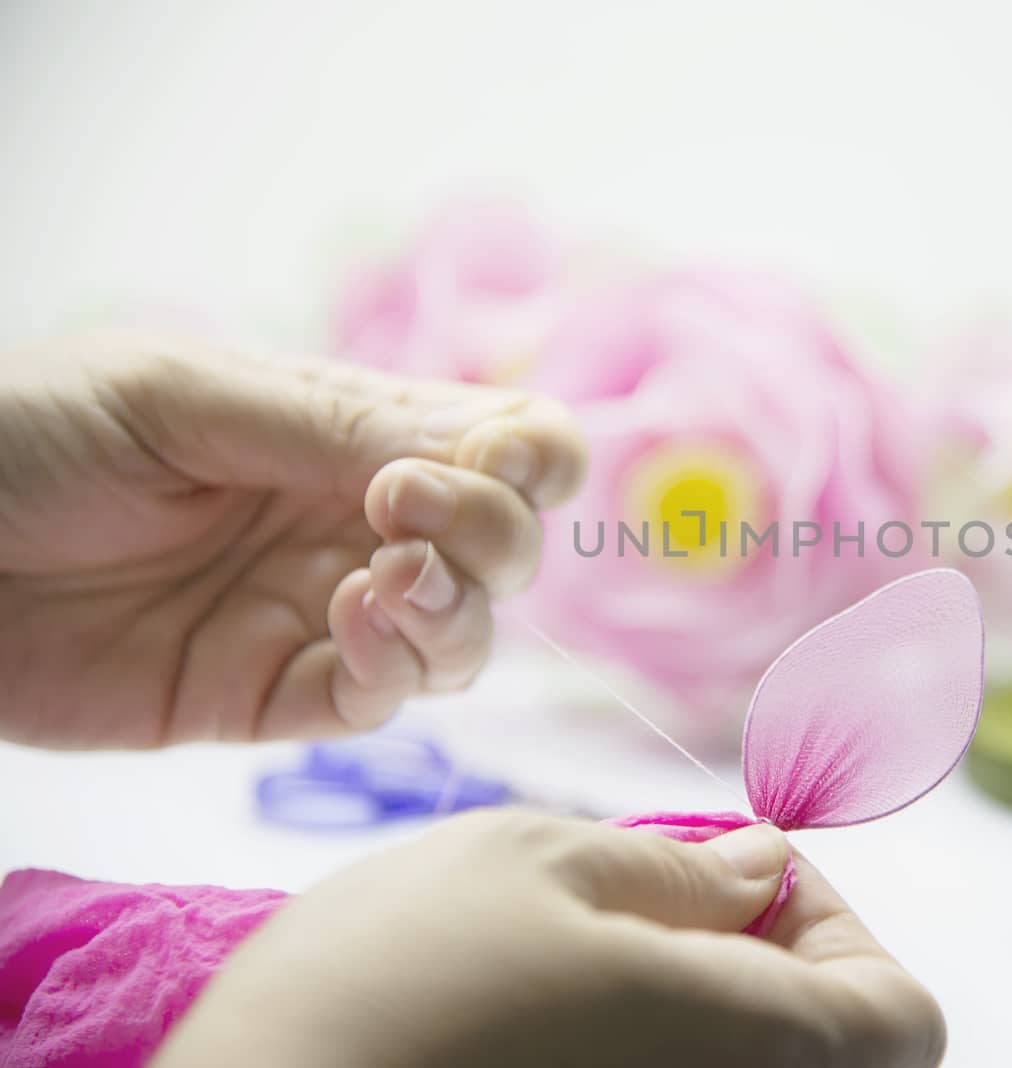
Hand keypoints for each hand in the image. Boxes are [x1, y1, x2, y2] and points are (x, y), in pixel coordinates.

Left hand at [0, 330, 584, 747]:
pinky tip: (354, 618)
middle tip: (407, 510)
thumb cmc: (31, 432)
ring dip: (459, 608)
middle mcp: (356, 524)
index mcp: (350, 431)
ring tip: (388, 578)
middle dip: (493, 531)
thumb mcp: (184, 396)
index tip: (500, 459)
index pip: (503, 443)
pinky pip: (379, 699)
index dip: (535, 454)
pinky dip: (396, 665)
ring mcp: (320, 613)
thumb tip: (487, 449)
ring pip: (464, 635)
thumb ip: (333, 425)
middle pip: (503, 546)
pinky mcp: (271, 697)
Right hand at [153, 811, 945, 1066]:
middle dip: (764, 956)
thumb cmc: (390, 983)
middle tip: (657, 898)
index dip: (843, 929)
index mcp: (754, 1052)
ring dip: (698, 998)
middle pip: (830, 1048)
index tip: (742, 876)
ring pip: (739, 1067)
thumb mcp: (539, 864)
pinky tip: (550, 1009)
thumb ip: (679, 870)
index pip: (903, 1017)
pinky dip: (644, 1043)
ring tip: (590, 949)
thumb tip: (764, 867)